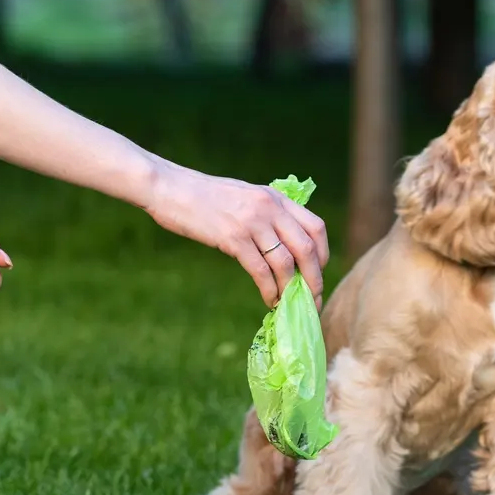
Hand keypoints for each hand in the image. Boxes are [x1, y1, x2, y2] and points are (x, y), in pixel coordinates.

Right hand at [143, 163, 329, 308]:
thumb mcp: (245, 196)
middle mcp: (269, 208)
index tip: (319, 273)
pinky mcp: (232, 238)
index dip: (324, 254)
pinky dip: (269, 289)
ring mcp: (252, 222)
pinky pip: (260, 270)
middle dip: (314, 279)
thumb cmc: (205, 196)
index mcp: (276, 197)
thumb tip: (284, 244)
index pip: (316, 227)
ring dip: (291, 290)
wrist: (170, 188)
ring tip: (288, 305)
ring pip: (286, 263)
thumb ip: (267, 214)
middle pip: (307, 249)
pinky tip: (268, 299)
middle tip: (313, 300)